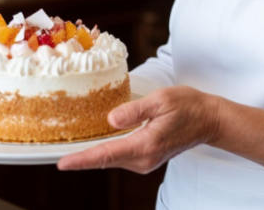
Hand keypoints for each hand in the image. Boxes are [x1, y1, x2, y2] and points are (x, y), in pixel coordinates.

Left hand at [56, 86, 220, 173]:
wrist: (209, 119)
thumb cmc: (188, 106)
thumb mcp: (161, 100)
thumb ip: (135, 111)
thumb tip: (110, 119)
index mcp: (145, 145)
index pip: (107, 155)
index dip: (82, 160)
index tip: (62, 163)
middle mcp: (143, 159)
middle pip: (105, 159)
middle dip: (81, 156)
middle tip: (55, 148)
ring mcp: (145, 161)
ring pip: (111, 158)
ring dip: (92, 153)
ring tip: (69, 145)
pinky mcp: (146, 157)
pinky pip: (120, 155)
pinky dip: (105, 150)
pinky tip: (95, 141)